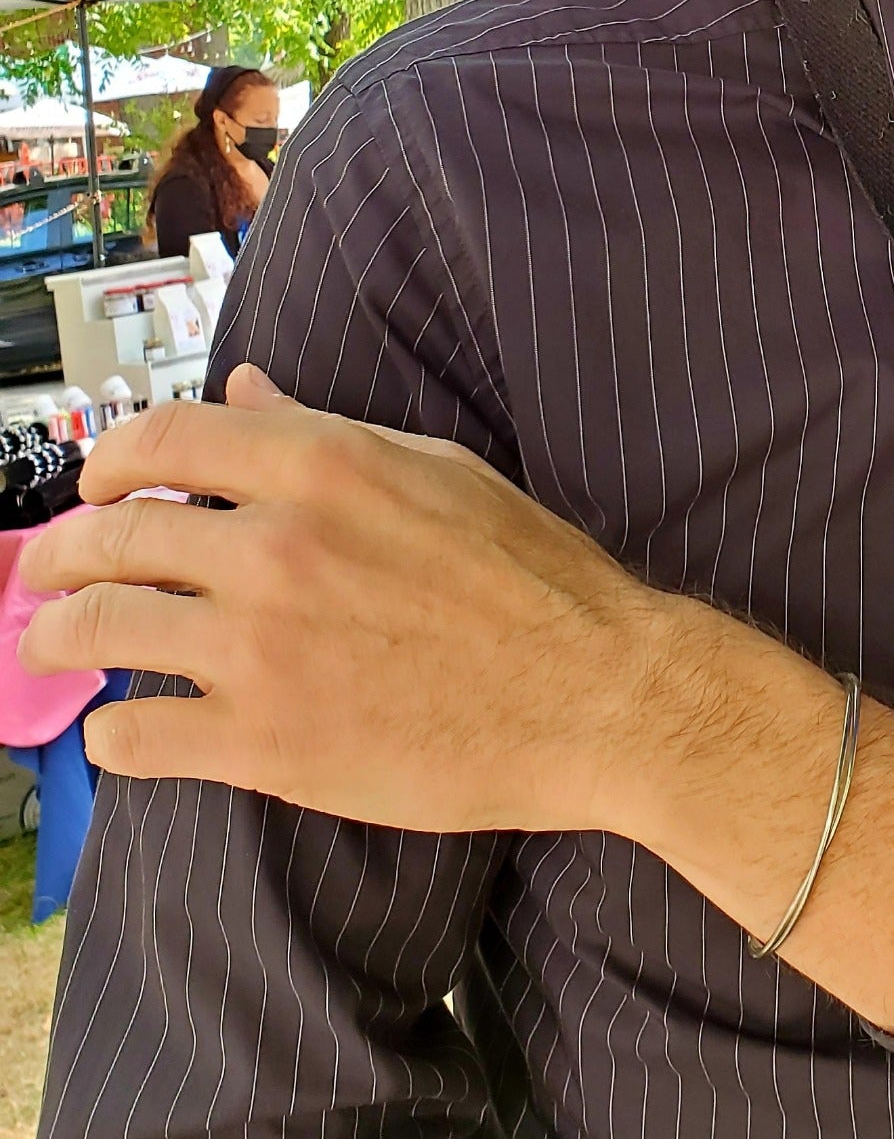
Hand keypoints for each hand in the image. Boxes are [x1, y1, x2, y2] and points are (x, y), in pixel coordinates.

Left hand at [17, 366, 672, 831]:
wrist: (595, 694)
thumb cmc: (538, 581)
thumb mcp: (443, 473)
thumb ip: (330, 433)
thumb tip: (247, 393)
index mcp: (325, 468)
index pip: (161, 438)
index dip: (107, 460)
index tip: (97, 486)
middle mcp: (277, 548)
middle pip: (112, 535)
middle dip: (61, 551)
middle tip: (50, 571)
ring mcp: (263, 650)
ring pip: (100, 629)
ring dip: (58, 635)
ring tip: (53, 643)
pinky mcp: (266, 744)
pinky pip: (137, 736)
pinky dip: (113, 733)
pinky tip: (125, 729)